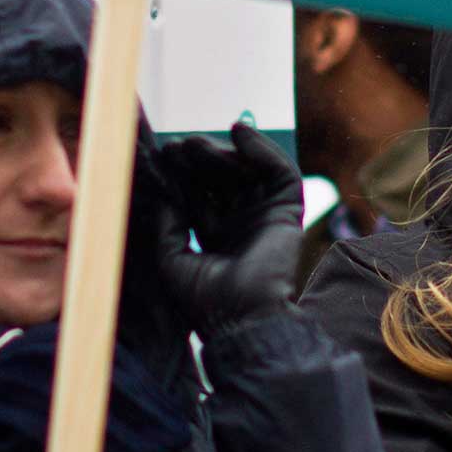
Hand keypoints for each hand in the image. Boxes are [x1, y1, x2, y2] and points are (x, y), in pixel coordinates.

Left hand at [152, 122, 305, 335]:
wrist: (242, 319)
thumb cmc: (206, 301)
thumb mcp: (172, 260)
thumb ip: (168, 226)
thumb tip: (164, 194)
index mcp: (217, 239)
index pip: (201, 197)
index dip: (183, 176)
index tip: (164, 156)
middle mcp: (242, 224)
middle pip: (222, 180)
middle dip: (200, 161)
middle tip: (178, 146)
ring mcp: (266, 216)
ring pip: (246, 172)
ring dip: (223, 152)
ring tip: (196, 143)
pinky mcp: (288, 210)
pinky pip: (280, 171)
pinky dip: (262, 148)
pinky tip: (239, 132)